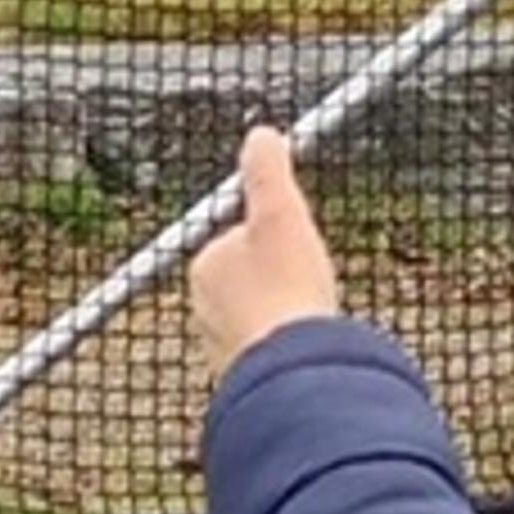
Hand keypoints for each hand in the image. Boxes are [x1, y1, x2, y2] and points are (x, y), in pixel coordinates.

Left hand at [192, 127, 340, 373]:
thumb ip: (268, 171)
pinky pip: (269, 351)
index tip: (302, 253)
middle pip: (254, 278)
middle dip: (284, 279)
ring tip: (308, 320)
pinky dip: (287, 347)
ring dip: (287, 315)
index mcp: (206, 265)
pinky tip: (305, 351)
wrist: (293, 373)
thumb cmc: (286, 291)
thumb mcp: (280, 214)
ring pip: (263, 316)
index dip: (282, 238)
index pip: (245, 236)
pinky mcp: (241, 379)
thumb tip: (261, 134)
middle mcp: (204, 307)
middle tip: (310, 288)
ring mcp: (220, 345)